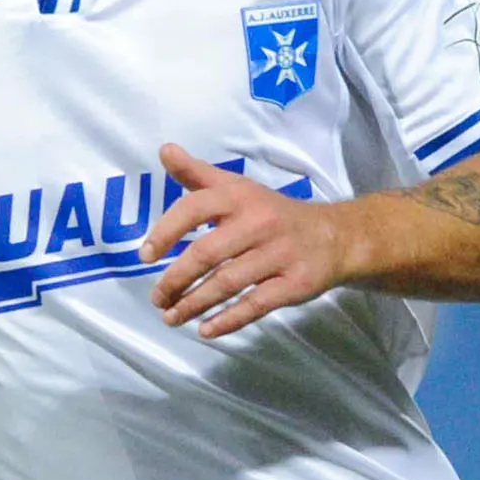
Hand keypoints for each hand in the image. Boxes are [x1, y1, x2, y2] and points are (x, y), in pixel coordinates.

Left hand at [143, 140, 352, 338]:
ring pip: (228, 282)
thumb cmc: (274, 213)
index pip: (194, 209)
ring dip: (194, 304)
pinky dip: (228, 320)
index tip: (145, 256)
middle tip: (157, 298)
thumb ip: (198, 174)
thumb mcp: (238, 188)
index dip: (165, 232)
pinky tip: (205, 330)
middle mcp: (259, 222)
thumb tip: (164, 150)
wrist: (334, 236)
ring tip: (171, 317)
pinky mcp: (294, 283)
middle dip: (176, 279)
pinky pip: (255, 305)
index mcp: (240, 197)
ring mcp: (279, 254)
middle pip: (207, 253)